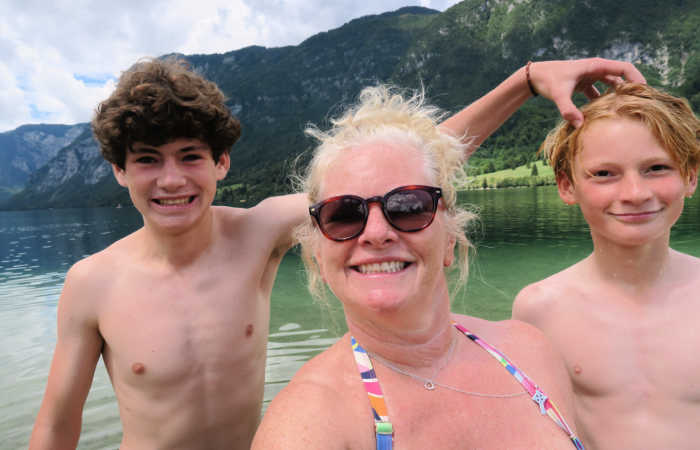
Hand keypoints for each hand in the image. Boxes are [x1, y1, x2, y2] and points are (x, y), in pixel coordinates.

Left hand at [529, 58, 645, 127]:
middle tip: (639, 106)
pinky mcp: (583, 84)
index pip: (624, 68)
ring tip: (625, 112)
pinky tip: (605, 115)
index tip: (645, 93)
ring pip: (611, 86)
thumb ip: (568, 109)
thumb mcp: (558, 94)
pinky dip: (603, 102)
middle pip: (621, 77)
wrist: (533, 77)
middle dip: (630, 90)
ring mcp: (590, 76)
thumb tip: (579, 125)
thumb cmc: (547, 80)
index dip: (637, 78)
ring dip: (617, 97)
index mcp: (595, 66)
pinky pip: (599, 93)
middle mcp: (596, 69)